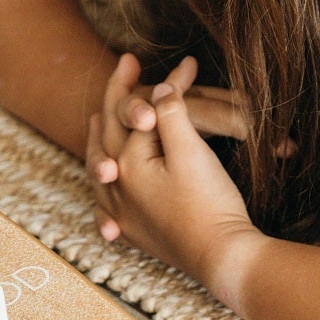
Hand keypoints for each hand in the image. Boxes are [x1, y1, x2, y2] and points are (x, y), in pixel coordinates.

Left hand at [85, 54, 262, 303]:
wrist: (222, 257)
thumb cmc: (209, 204)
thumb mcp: (191, 152)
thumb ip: (171, 115)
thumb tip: (159, 89)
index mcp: (127, 163)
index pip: (138, 110)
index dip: (162, 83)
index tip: (185, 62)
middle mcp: (116, 186)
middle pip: (109, 131)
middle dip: (119, 94)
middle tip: (126, 64)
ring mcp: (121, 212)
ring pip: (100, 164)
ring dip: (100, 136)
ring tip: (98, 118)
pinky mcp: (133, 232)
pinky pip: (105, 201)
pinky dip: (102, 182)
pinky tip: (104, 182)